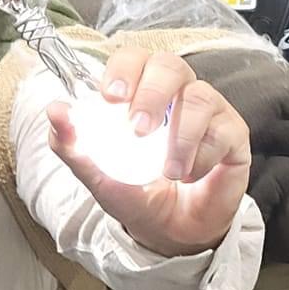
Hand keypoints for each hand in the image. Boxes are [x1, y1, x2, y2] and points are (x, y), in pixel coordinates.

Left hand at [48, 47, 251, 257]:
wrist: (170, 231)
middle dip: (152, 94)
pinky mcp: (233, 134)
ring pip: (200, 97)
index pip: (134, 58)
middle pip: (171, 65)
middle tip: (138, 131)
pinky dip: (201, 158)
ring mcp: (209, 110)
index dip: (124, 69)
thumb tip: (54, 110)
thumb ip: (72, 144)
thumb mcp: (96, 174)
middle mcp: (176, 93)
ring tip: (168, 172)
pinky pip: (222, 131)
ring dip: (180, 137)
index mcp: (139, 92)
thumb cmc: (135, 192)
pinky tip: (189, 176)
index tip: (111, 97)